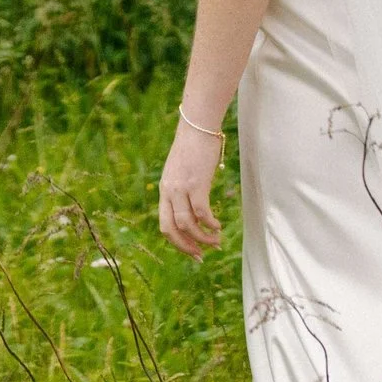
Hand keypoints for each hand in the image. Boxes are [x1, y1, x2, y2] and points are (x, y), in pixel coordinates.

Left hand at [158, 123, 224, 258]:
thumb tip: (197, 206)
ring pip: (187, 224)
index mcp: (164, 189)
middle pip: (172, 229)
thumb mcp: (183, 170)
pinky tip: (218, 226)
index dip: (176, 241)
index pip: (164, 224)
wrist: (197, 126)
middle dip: (186, 246)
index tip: (191, 250)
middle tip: (201, 256)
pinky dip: (210, 223)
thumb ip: (184, 188)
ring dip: (202, 237)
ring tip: (215, 241)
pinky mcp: (196, 183)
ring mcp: (181, 188)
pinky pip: (201, 212)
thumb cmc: (194, 146)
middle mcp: (169, 191)